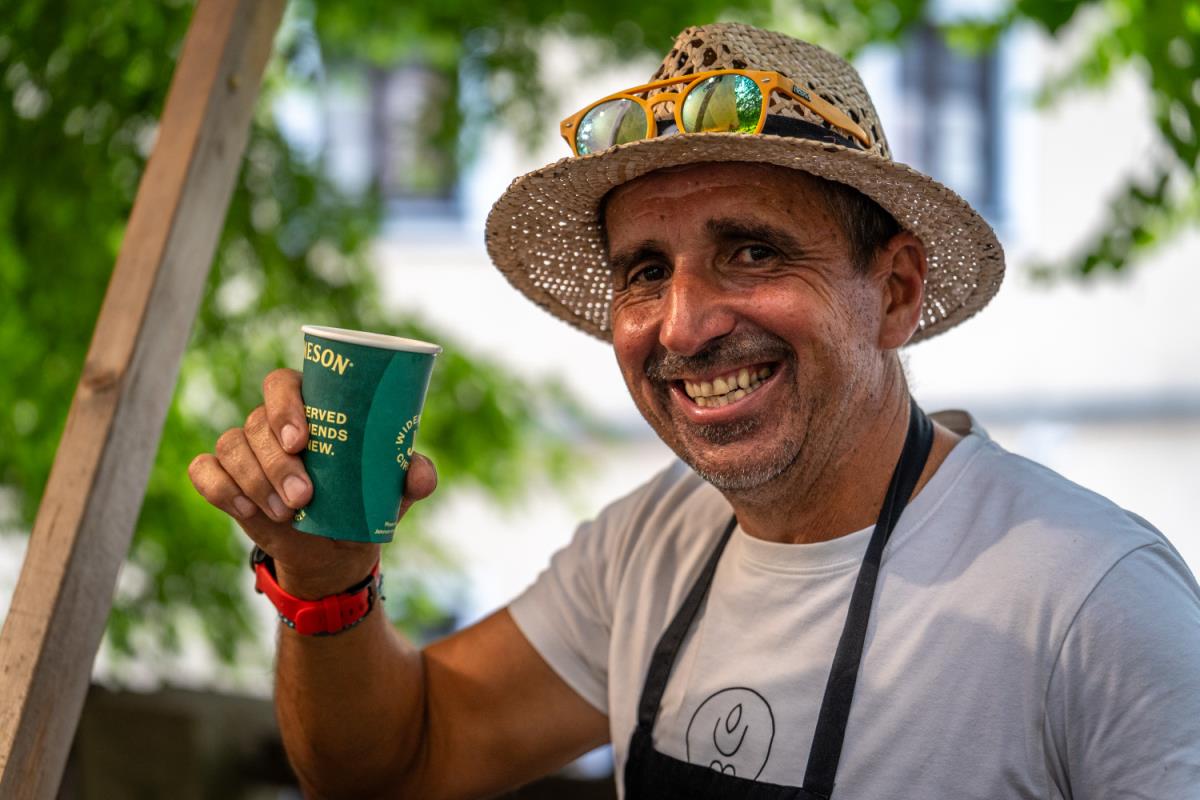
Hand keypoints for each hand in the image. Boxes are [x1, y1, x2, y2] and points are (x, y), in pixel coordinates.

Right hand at [188, 368, 437, 597]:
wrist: (338, 549)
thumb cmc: (365, 501)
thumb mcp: (394, 490)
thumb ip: (414, 475)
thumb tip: (420, 474)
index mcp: (310, 406)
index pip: (282, 383)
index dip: (284, 404)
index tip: (301, 439)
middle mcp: (271, 422)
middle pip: (257, 420)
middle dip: (277, 461)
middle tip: (302, 496)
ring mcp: (244, 449)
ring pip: (231, 445)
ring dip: (255, 481)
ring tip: (287, 513)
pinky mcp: (225, 480)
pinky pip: (205, 471)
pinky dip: (220, 488)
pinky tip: (247, 511)